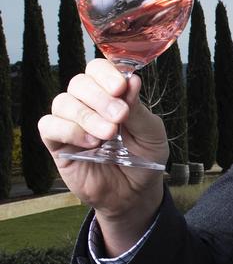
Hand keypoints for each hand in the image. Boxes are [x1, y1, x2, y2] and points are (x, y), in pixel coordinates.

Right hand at [39, 59, 168, 253]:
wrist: (134, 193)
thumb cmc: (145, 157)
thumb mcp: (151, 133)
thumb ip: (138, 109)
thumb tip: (132, 80)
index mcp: (112, 94)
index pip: (99, 69)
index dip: (107, 74)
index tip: (121, 88)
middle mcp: (89, 103)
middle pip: (80, 82)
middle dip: (100, 97)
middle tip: (119, 116)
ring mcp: (71, 123)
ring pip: (63, 102)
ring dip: (87, 116)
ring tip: (109, 134)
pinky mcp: (58, 144)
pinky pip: (49, 126)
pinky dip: (69, 131)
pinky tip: (91, 144)